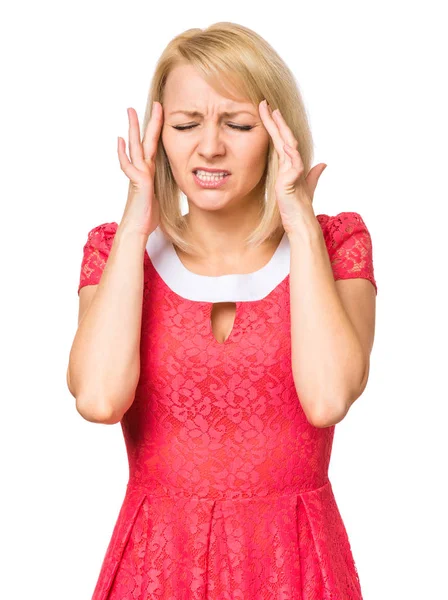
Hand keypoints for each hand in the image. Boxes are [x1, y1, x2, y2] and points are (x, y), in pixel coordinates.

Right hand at [117, 103, 163, 237]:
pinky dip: (123, 153)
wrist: (137, 229)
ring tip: (130, 111)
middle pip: (144, 141)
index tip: (161, 115)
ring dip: (133, 129)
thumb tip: (176, 183)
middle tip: (149, 103)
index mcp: (149, 171)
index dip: (157, 131)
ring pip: (135, 147)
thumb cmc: (147, 217)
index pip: (153, 146)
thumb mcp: (161, 196)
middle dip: (146, 122)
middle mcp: (142, 170)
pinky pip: (129, 165)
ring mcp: (138, 175)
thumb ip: (162, 186)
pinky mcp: (138, 182)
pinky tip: (120, 140)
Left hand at [259, 99, 326, 234]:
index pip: (282, 140)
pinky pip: (293, 166)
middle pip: (284, 138)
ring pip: (288, 146)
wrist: (301, 223)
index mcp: (290, 165)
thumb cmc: (299, 207)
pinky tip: (287, 145)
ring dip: (282, 130)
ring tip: (275, 115)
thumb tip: (322, 164)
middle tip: (266, 103)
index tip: (267, 110)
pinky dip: (291, 155)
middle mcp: (292, 165)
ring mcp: (293, 172)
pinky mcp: (292, 182)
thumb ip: (311, 175)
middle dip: (275, 120)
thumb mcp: (302, 187)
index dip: (275, 125)